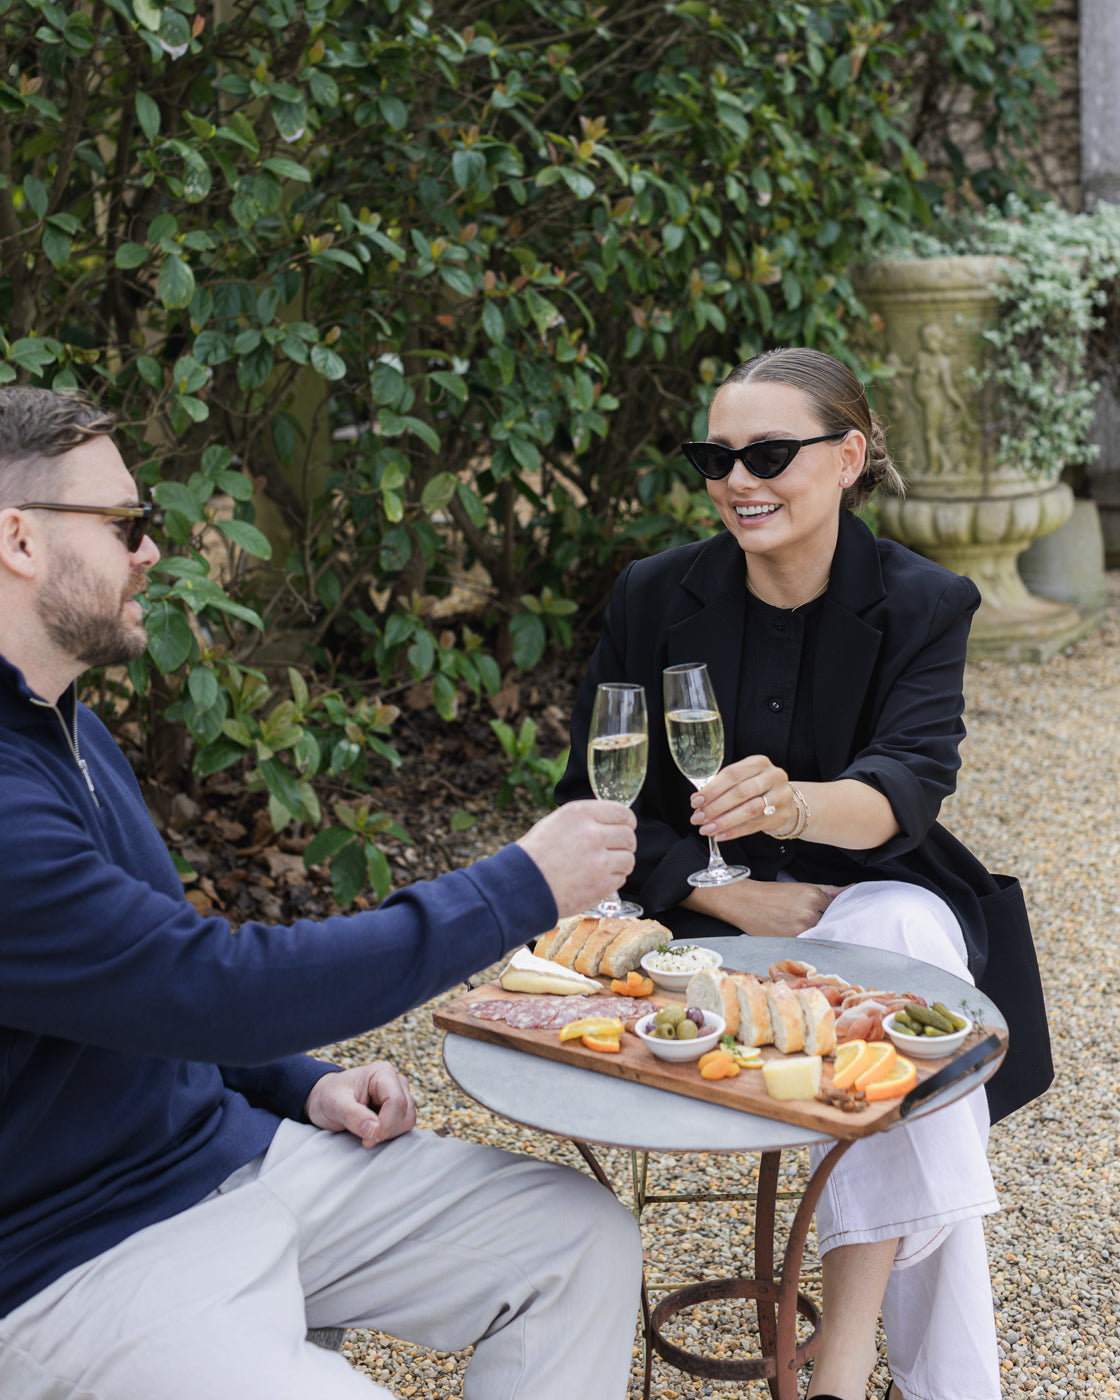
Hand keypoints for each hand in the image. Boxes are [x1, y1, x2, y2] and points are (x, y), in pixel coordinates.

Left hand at [304, 1062, 416, 1148]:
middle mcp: (396, 1082)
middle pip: (406, 1113)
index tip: (367, 1141)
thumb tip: (374, 1130)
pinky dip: (389, 1135)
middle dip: (386, 1130)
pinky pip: (403, 1127)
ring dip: (388, 1133)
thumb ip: (353, 1115)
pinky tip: (371, 1131)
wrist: (323, 1099)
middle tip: (363, 1137)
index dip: (386, 1125)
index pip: (397, 1102)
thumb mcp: (334, 1104)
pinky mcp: (398, 1109)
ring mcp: (400, 1095)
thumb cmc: (328, 1096)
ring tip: (364, 1131)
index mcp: (383, 1073)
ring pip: (408, 1121)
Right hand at [517, 799, 636, 916]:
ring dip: (620, 863)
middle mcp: (593, 834)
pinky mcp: (602, 884)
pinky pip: (621, 879)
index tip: (626, 827)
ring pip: (628, 859)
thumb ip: (584, 820)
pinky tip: (595, 879)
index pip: (622, 812)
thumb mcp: (555, 823)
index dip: (627, 821)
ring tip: (602, 867)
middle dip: (624, 843)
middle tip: (614, 850)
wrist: (522, 886)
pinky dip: (612, 880)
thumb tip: (607, 822)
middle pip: (629, 836)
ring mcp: (599, 861)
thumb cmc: (534, 855)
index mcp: (580, 814)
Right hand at [686, 878, 844, 937]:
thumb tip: (852, 888)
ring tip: (800, 929)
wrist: (744, 901)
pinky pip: (807, 944)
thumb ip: (830, 890)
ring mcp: (801, 928)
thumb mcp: (801, 887)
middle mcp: (810, 912)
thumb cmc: (772, 894)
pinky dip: (805, 942)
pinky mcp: (791, 940)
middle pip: (830, 924)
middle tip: (812, 924)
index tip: (826, 916)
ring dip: (815, 935)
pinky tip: (796, 937)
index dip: (831, 914)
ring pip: (819, 936)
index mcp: (814, 896)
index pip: (837, 910)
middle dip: (825, 925)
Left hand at [690, 754, 791, 840]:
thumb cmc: (756, 788)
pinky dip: (734, 832)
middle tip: (698, 817)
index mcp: (759, 762)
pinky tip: (720, 835)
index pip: (733, 774)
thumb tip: (698, 801)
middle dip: (716, 807)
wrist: (784, 801)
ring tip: (707, 829)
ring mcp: (780, 796)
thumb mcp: (743, 778)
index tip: (696, 801)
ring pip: (749, 810)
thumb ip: (722, 786)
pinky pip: (754, 826)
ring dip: (724, 821)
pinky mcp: (782, 816)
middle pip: (741, 792)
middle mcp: (773, 776)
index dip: (712, 789)